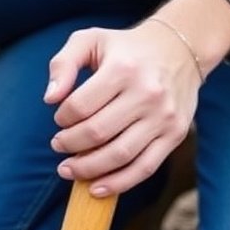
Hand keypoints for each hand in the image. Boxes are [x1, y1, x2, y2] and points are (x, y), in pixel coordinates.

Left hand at [44, 23, 201, 196]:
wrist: (179, 49)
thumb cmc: (126, 48)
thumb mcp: (90, 40)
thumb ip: (63, 64)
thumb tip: (49, 99)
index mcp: (123, 68)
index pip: (80, 106)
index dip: (62, 119)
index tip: (60, 120)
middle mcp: (147, 93)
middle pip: (97, 133)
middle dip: (69, 145)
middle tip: (58, 145)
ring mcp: (163, 117)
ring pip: (119, 155)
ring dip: (88, 169)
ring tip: (69, 170)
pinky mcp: (175, 135)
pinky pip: (144, 168)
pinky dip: (118, 183)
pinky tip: (96, 188)